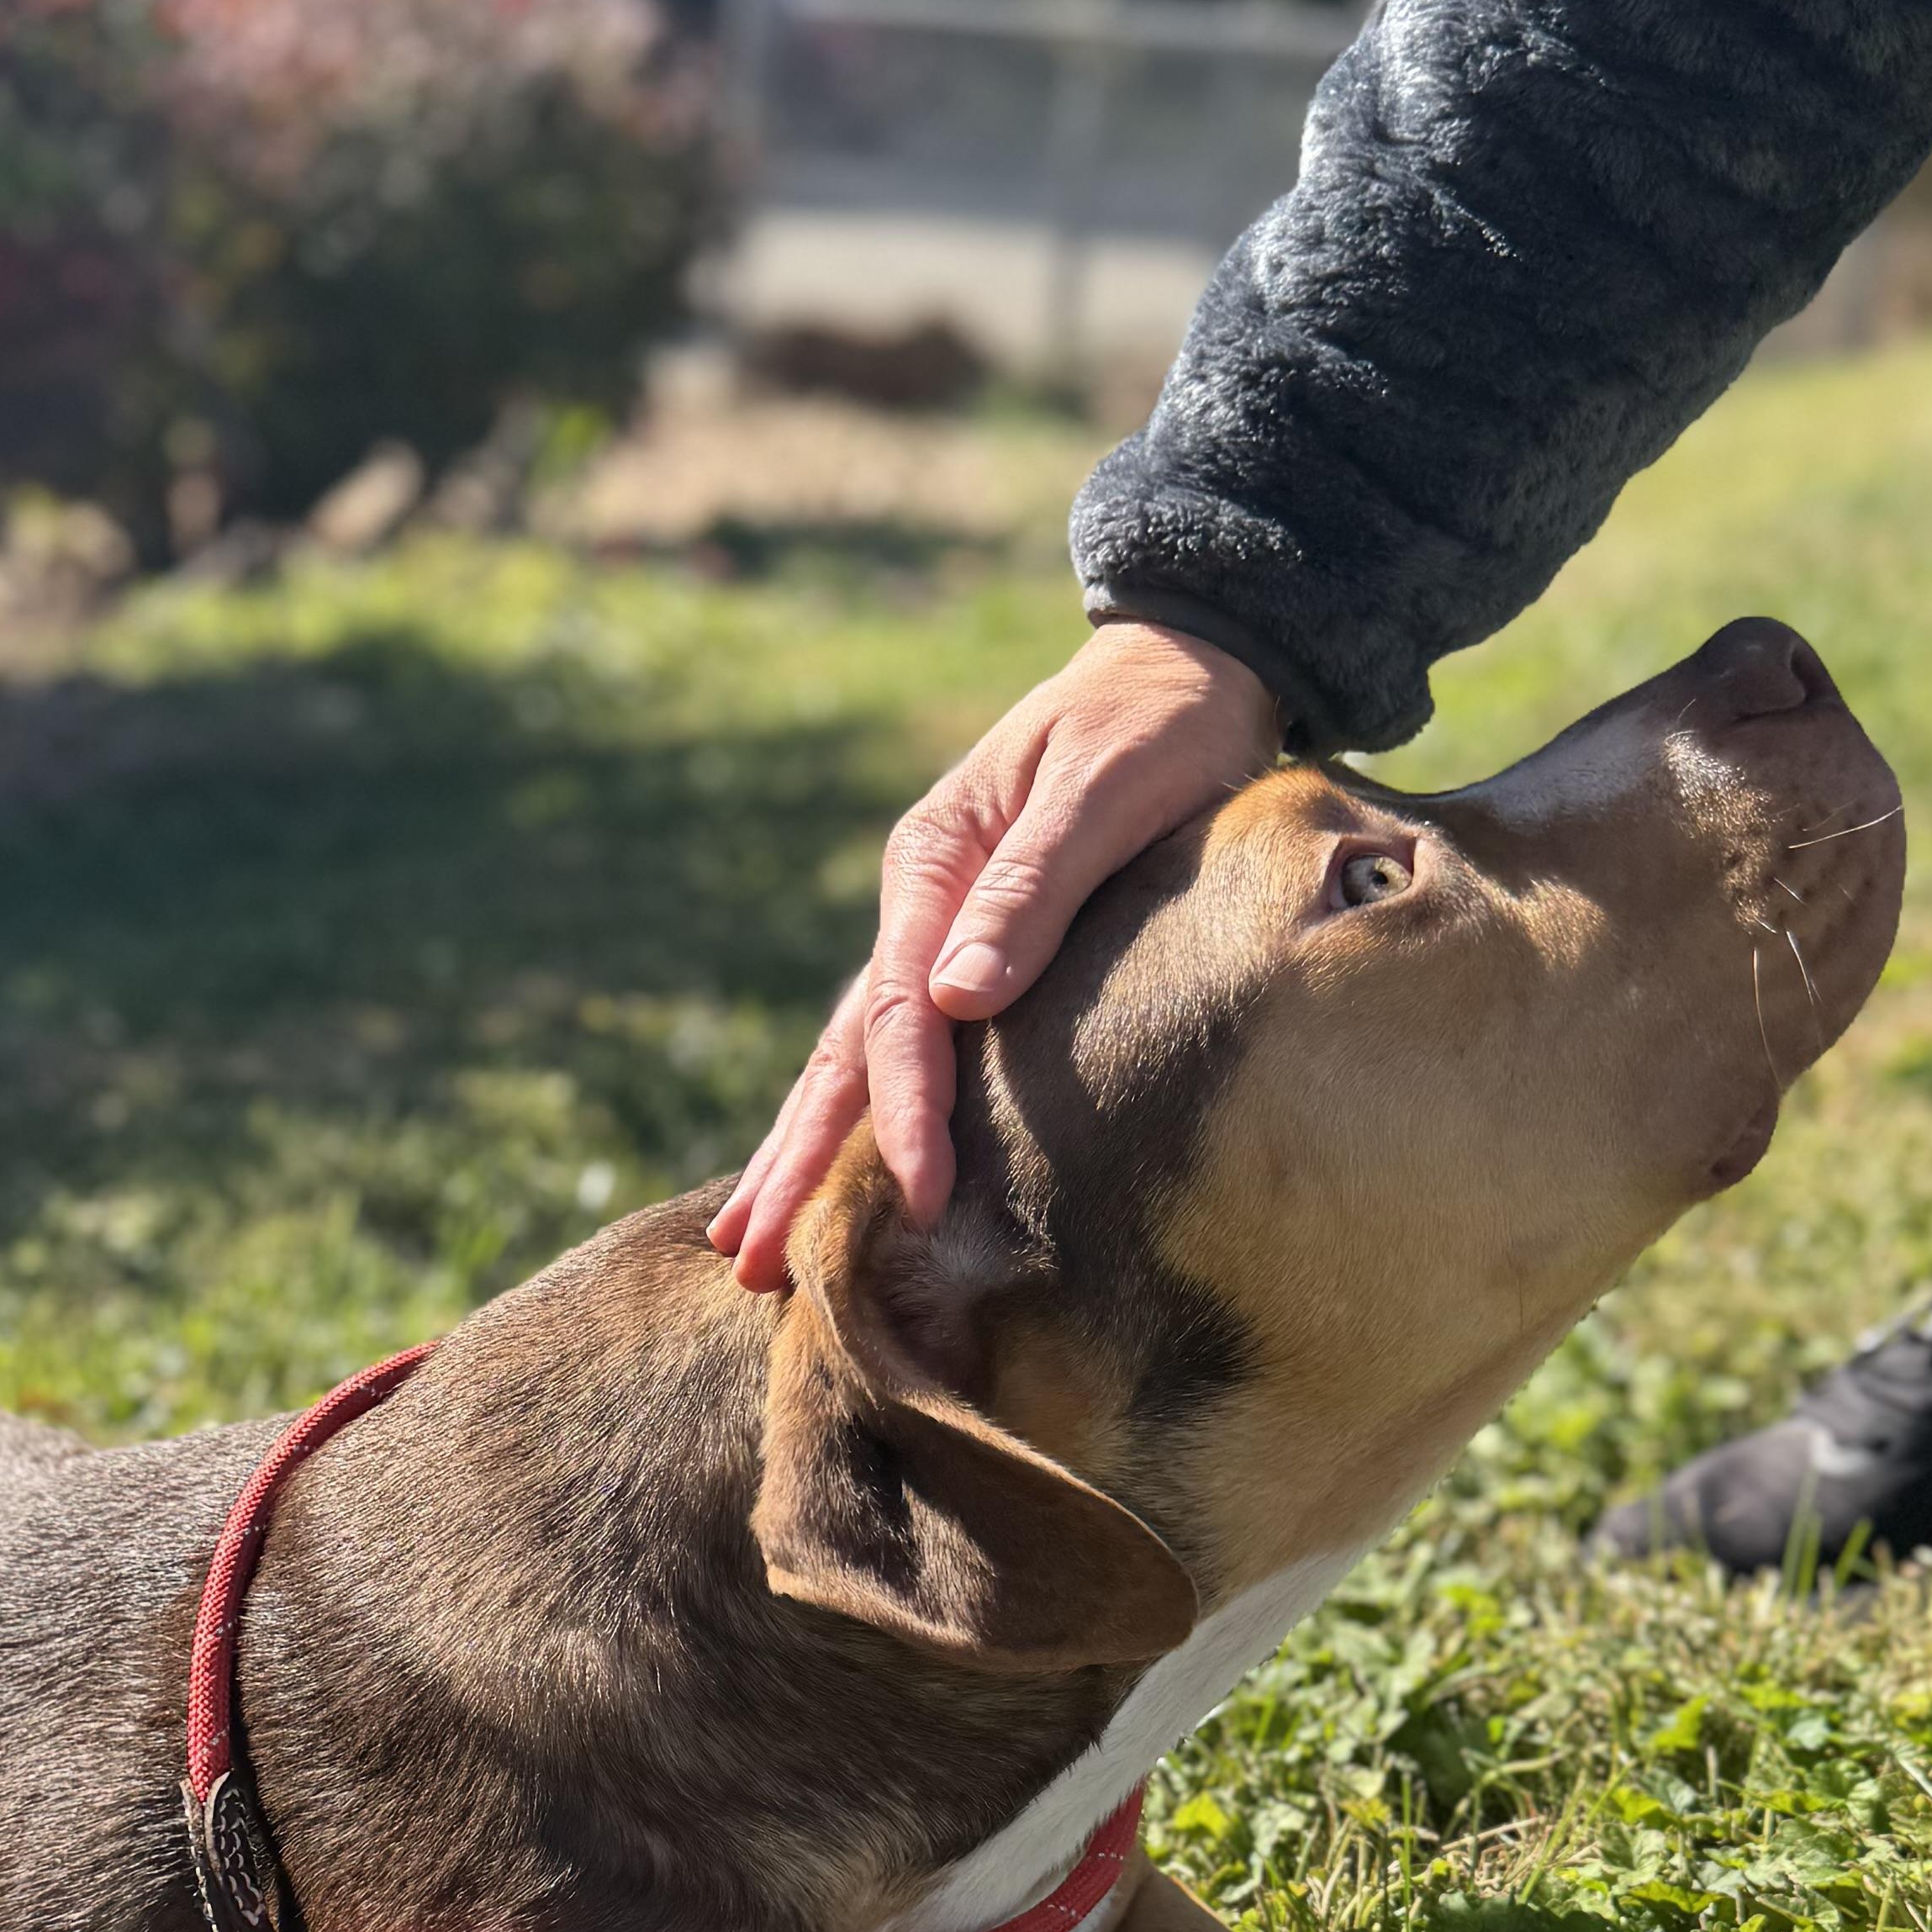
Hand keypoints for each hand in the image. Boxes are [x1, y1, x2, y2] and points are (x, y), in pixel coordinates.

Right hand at [712, 622, 1282, 1290]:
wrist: (1184, 671)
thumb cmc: (1158, 726)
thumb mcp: (1106, 790)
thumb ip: (1034, 889)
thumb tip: (957, 998)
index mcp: (934, 863)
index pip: (900, 1014)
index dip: (904, 1113)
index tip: (918, 1199)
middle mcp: (917, 904)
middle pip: (842, 1052)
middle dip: (795, 1160)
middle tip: (749, 1260)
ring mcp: (934, 931)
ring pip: (850, 1059)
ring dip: (800, 1152)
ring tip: (748, 1245)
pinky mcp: (969, 952)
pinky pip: (894, 1048)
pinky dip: (853, 1116)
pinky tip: (826, 1172)